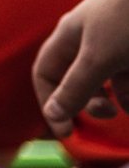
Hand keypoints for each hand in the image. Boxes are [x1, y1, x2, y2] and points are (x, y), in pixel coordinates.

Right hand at [35, 0, 128, 136]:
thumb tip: (53, 114)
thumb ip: (75, 88)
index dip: (51, 102)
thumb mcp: (99, 58)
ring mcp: (119, 42)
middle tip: (109, 112)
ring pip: (112, 81)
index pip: (46, 74)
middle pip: (79, 80)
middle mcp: (92, 39)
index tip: (67, 131)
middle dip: (91, 102)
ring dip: (122, 98)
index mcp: (70, 36)